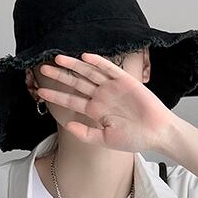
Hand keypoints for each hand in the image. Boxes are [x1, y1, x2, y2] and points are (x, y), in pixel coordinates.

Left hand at [36, 52, 175, 154]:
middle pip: (76, 83)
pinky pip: (109, 69)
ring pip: (89, 73)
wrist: (156, 133)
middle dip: (59, 76)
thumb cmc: (134, 138)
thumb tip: (68, 126)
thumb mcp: (105, 140)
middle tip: (43, 69)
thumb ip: (86, 134)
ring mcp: (112, 87)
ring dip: (74, 65)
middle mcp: (101, 97)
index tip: (40, 91)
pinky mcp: (126, 81)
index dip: (56, 95)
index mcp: (95, 111)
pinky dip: (98, 62)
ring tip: (58, 59)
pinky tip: (85, 57)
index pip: (71, 100)